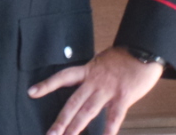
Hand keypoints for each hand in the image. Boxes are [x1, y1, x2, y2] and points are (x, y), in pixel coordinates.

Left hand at [28, 46, 163, 134]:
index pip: (63, 77)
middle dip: (61, 120)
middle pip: (73, 102)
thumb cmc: (126, 56)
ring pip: (88, 111)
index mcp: (89, 70)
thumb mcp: (103, 61)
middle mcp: (94, 81)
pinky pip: (114, 117)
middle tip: (51, 134)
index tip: (32, 92)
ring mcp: (108, 89)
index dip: (47, 84)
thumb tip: (88, 86)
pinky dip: (109, 130)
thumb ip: (94, 75)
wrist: (144, 49)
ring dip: (76, 127)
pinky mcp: (123, 97)